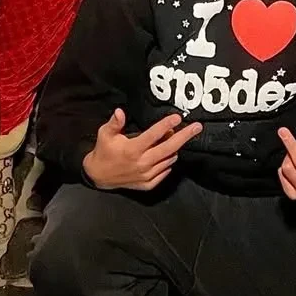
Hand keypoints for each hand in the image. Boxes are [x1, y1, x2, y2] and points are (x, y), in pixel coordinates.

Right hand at [83, 108, 202, 190]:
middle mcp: (142, 163)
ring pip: (169, 160)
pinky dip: (169, 163)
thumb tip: (120, 111)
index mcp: (132, 149)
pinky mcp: (147, 184)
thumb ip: (114, 123)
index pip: (154, 135)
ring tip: (178, 138)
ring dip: (175, 149)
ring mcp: (146, 175)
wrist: (99, 176)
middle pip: (168, 148)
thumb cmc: (104, 151)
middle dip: (184, 136)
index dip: (166, 125)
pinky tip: (169, 155)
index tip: (177, 117)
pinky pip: (164, 173)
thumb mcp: (105, 134)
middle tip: (197, 127)